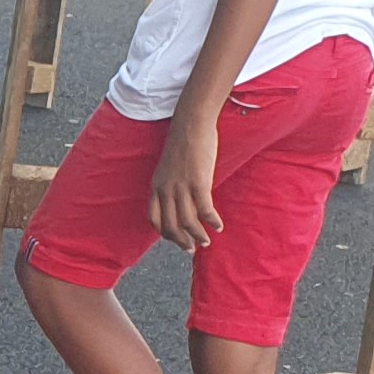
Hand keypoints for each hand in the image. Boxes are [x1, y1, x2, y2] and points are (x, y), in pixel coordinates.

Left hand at [150, 106, 222, 250]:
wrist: (191, 124)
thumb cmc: (183, 144)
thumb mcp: (169, 167)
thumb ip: (171, 184)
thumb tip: (181, 199)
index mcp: (156, 186)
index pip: (154, 219)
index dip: (164, 233)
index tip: (175, 238)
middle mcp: (165, 189)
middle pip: (169, 225)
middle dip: (181, 241)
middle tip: (192, 248)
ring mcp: (181, 187)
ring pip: (187, 221)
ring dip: (198, 235)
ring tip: (206, 242)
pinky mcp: (198, 182)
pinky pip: (204, 210)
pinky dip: (211, 222)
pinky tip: (219, 226)